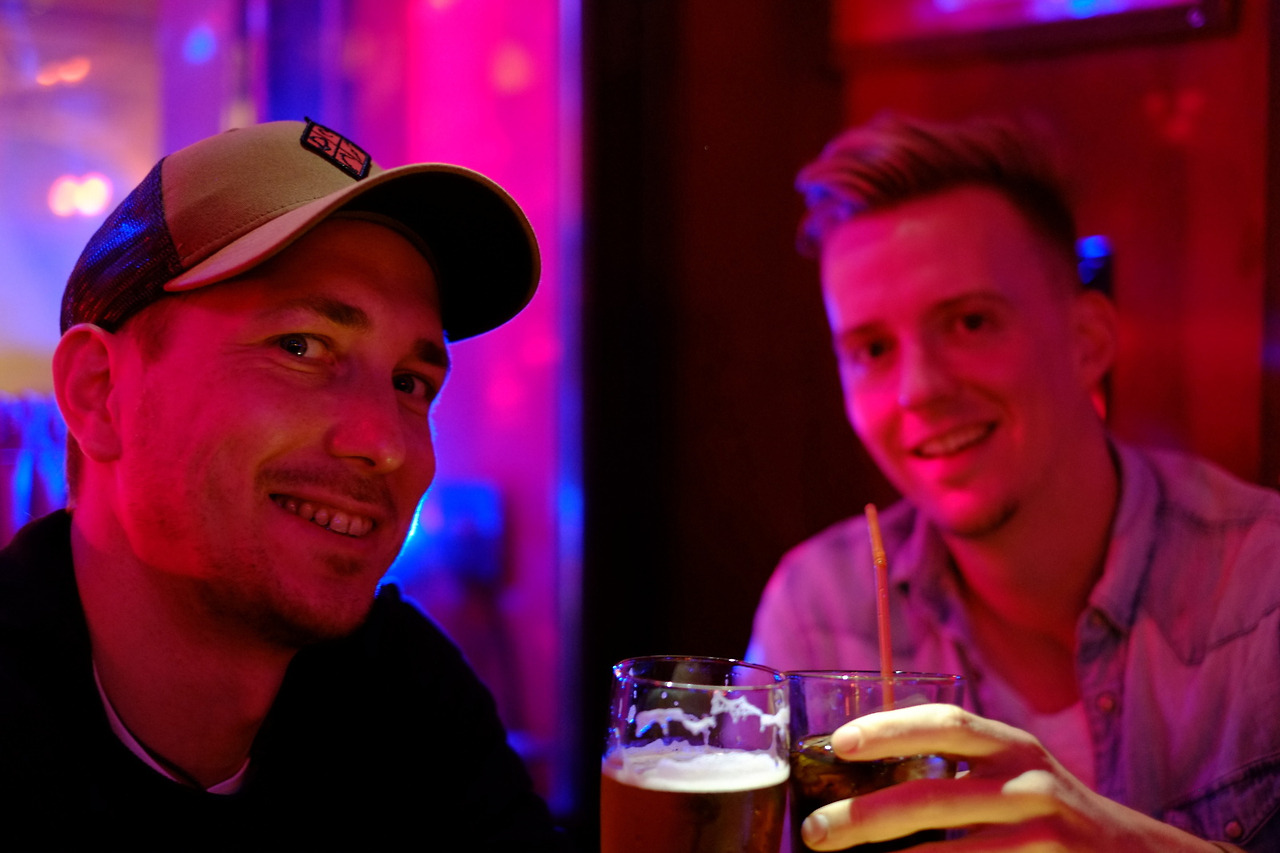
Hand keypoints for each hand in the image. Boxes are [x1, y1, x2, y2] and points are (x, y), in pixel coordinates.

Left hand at [799, 704, 1225, 851]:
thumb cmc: (1053, 812)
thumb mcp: (1015, 773)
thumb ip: (959, 767)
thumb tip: (863, 780)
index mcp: (1013, 747)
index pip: (948, 723)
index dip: (892, 727)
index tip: (839, 740)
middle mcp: (1031, 784)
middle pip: (935, 796)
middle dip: (867, 816)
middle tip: (817, 830)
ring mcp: (1047, 832)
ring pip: (955, 852)